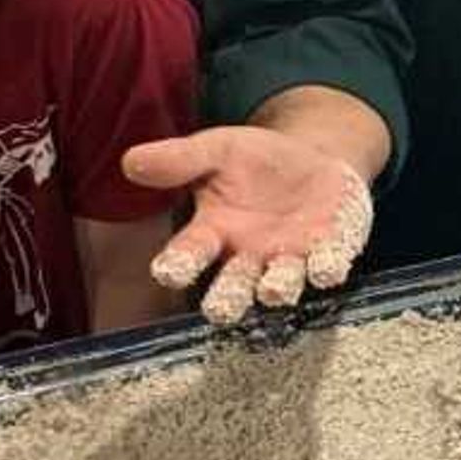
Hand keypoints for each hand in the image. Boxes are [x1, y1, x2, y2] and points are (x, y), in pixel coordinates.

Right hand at [123, 128, 374, 323]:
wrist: (313, 159)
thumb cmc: (255, 161)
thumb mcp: (217, 150)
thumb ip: (181, 159)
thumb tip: (131, 161)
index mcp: (213, 232)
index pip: (188, 255)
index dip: (177, 265)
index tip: (168, 272)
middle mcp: (248, 256)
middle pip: (232, 288)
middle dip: (227, 300)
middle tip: (219, 309)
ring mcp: (290, 258)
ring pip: (280, 285)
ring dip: (278, 288)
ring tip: (273, 289)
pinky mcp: (329, 251)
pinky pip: (328, 265)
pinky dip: (327, 267)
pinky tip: (327, 267)